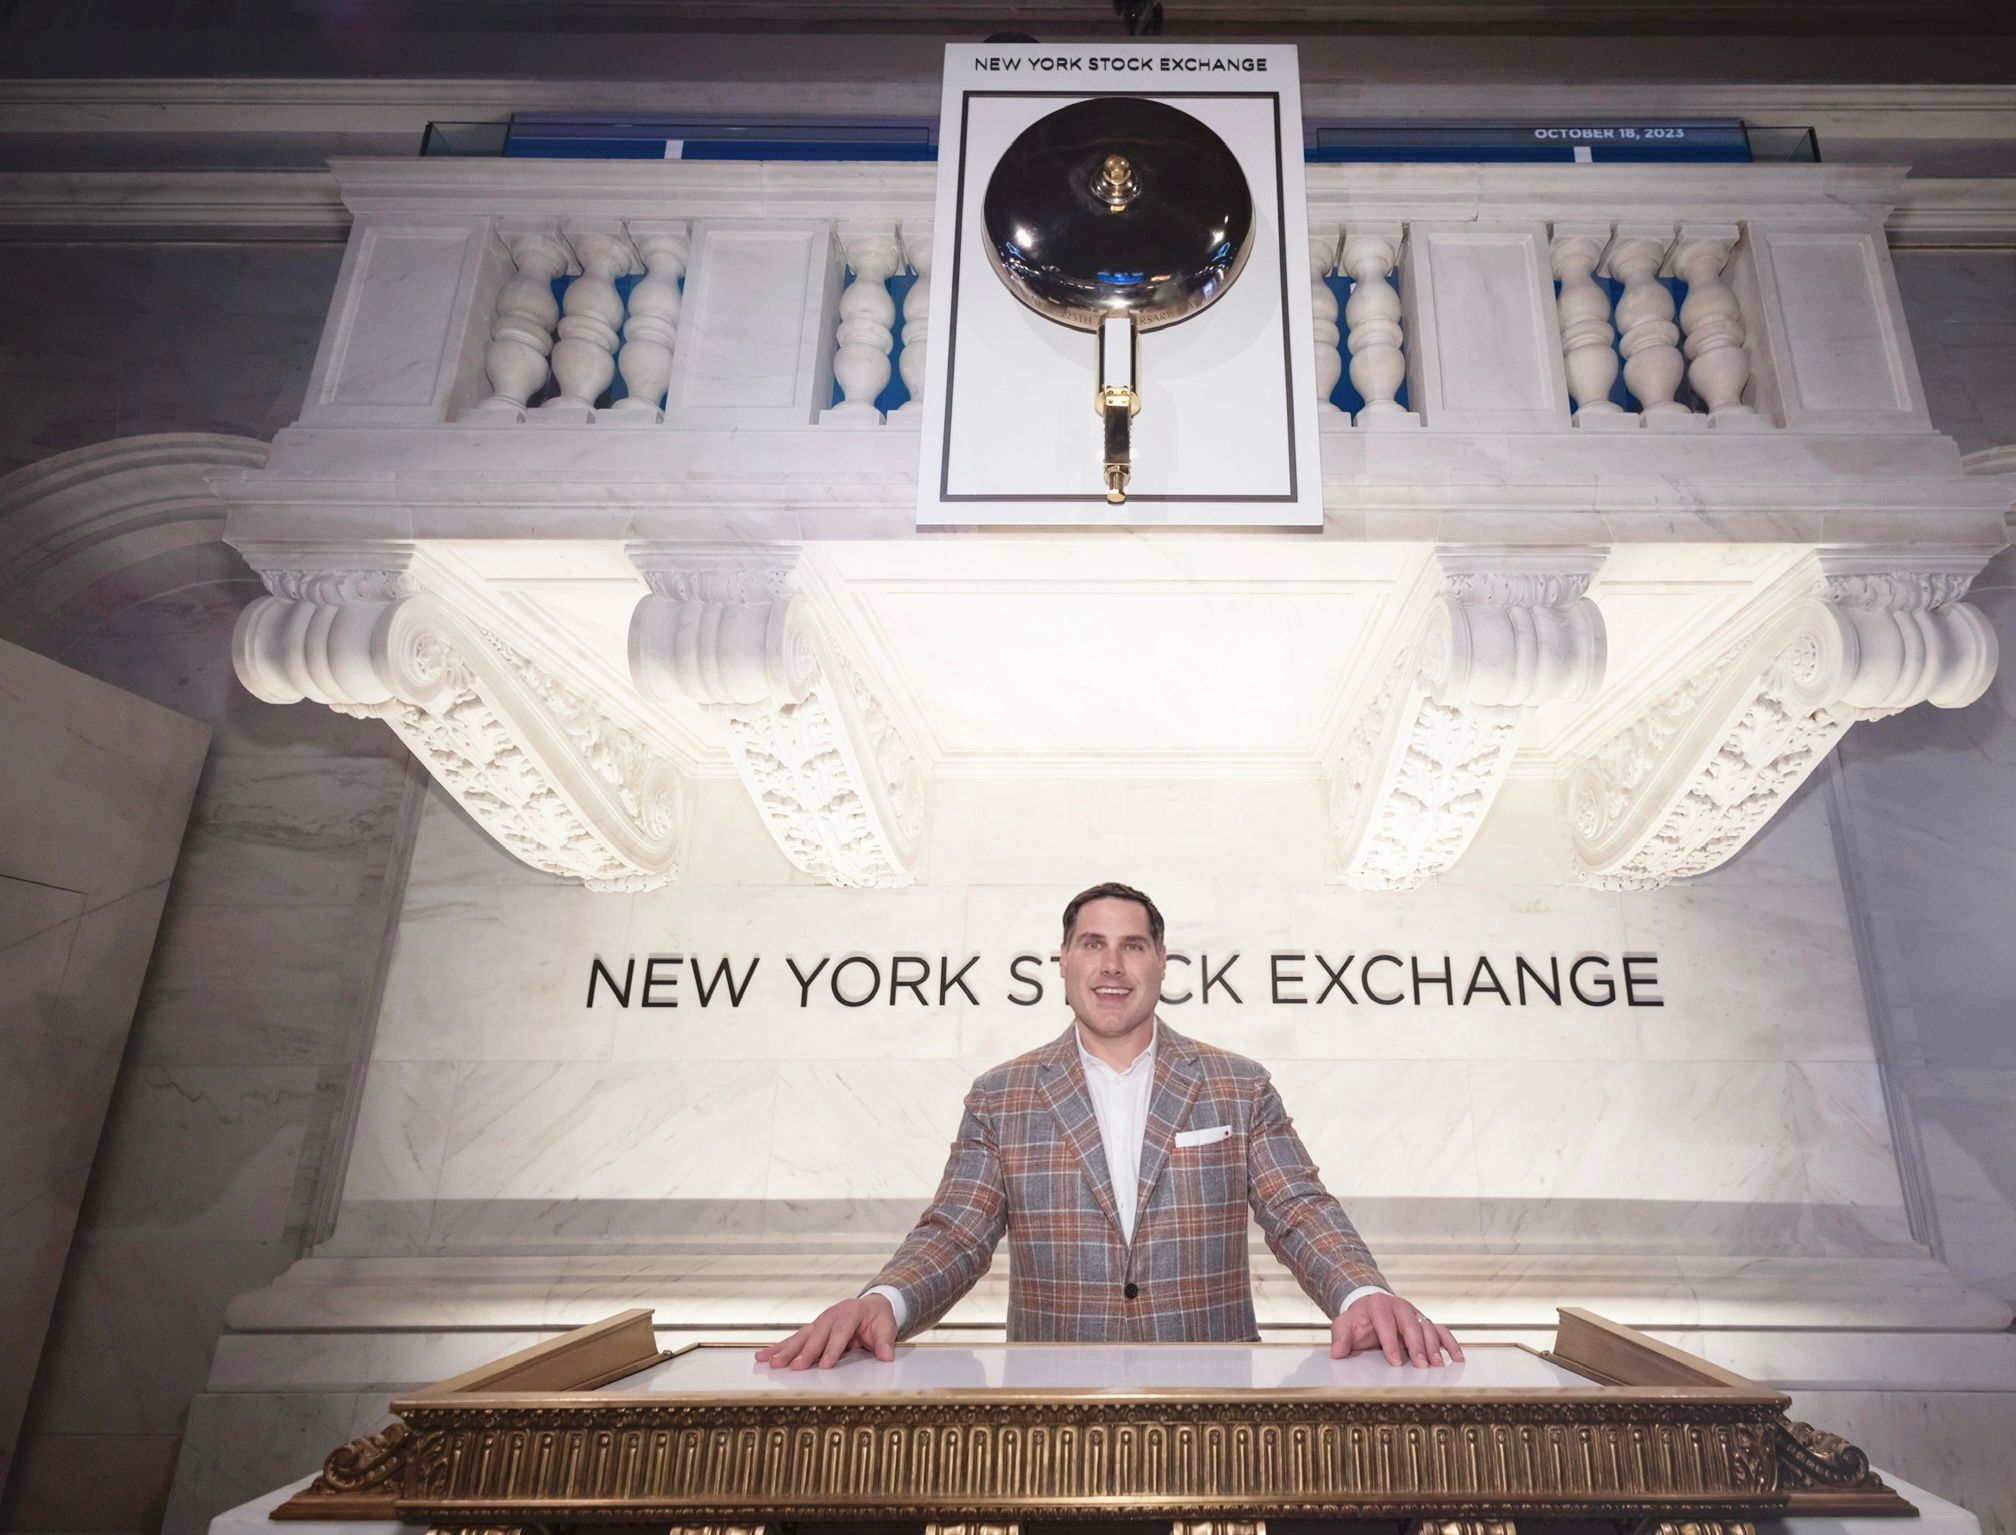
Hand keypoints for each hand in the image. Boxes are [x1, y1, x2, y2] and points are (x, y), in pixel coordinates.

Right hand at [755, 1293, 896, 1369]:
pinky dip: (779, 1348)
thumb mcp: (887, 1327)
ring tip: (771, 1362)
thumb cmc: (878, 1318)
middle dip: (805, 1353)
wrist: (872, 1306)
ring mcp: (819, 1322)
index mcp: (850, 1313)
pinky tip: (764, 1356)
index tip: (824, 1365)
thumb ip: (885, 1342)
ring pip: (800, 1338)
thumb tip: (886, 1356)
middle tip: (794, 1367)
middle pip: (816, 1336)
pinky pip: (794, 1340)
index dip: (832, 1349)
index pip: (840, 1333)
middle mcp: (831, 1316)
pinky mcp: (812, 1330)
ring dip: (785, 1351)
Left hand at [1330, 1292, 1463, 1366]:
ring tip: (1437, 1365)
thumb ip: (1341, 1338)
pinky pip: (1440, 1330)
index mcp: (1378, 1305)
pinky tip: (1457, 1357)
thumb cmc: (1358, 1320)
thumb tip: (1337, 1354)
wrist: (1369, 1307)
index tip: (1394, 1361)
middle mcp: (1399, 1306)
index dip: (1391, 1342)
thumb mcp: (1344, 1325)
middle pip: (1411, 1325)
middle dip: (1416, 1346)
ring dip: (1434, 1346)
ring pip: (1427, 1327)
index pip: (1386, 1323)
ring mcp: (1414, 1313)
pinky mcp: (1425, 1322)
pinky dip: (1450, 1342)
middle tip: (1421, 1365)